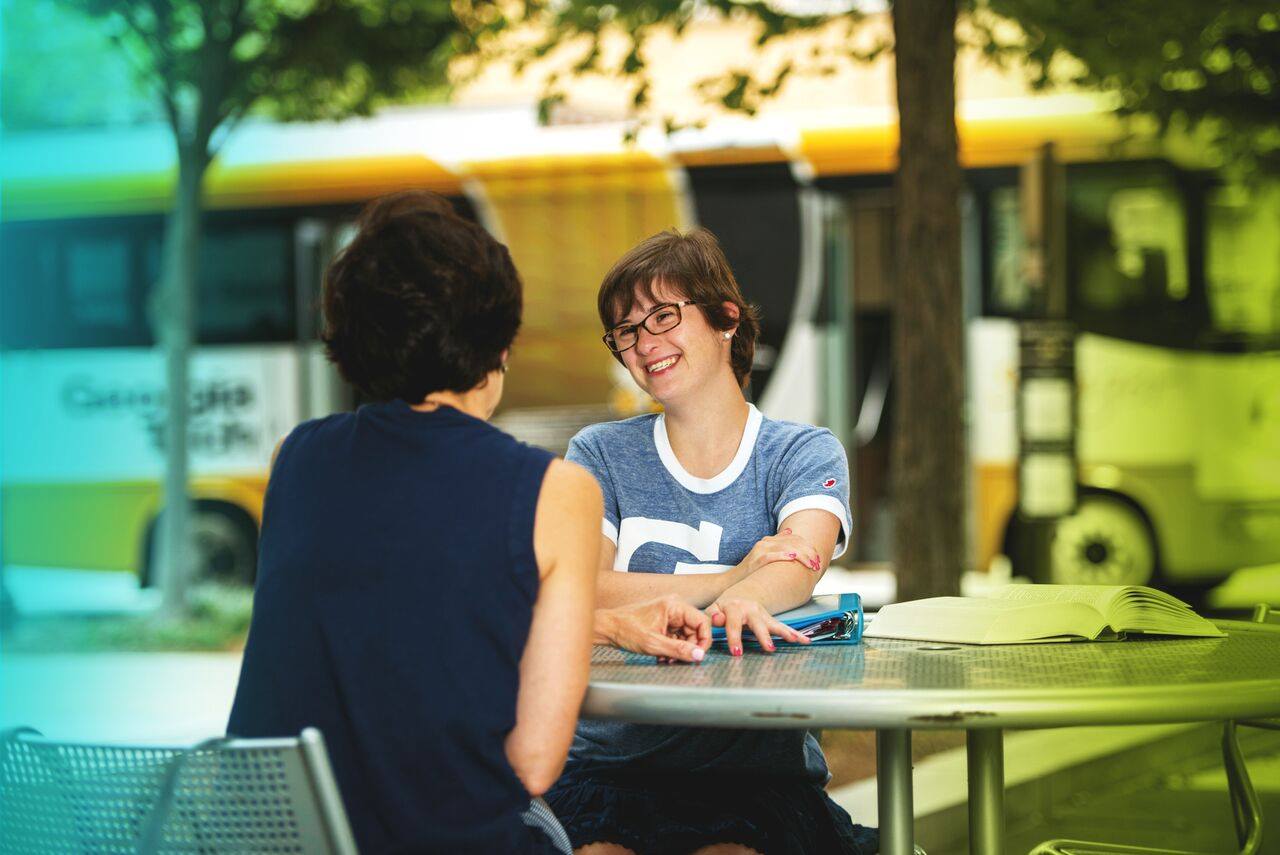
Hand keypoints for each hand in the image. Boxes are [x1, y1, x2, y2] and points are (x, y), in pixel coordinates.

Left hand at [596, 595, 711, 663]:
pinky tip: (663, 656)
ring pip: (685, 636)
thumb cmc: (626, 630)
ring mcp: (669, 615)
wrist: (608, 628)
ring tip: (667, 659)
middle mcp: (674, 607)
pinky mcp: (664, 623)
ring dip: (679, 650)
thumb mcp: (653, 643)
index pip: (702, 621)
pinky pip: (676, 637)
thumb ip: (678, 650)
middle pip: (694, 630)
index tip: (698, 655)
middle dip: (688, 648)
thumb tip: (699, 655)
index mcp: (674, 605)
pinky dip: (672, 648)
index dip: (704, 640)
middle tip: (679, 660)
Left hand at [705, 596, 809, 655]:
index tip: (737, 652)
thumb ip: (713, 615)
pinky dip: (795, 633)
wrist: (736, 597)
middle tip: (769, 648)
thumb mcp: (713, 609)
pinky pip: (783, 627)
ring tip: (795, 640)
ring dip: (785, 632)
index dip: (735, 638)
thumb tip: (717, 620)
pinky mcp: (770, 619)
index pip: (733, 624)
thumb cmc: (722, 608)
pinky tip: (805, 640)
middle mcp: (751, 609)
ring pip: (775, 624)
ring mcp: (763, 614)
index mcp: (734, 607)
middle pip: (758, 623)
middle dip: (764, 636)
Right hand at [744, 528, 822, 573]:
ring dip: (801, 556)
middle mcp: (765, 542)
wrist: (734, 580)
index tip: (817, 558)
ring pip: (786, 548)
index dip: (808, 547)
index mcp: (769, 540)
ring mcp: (760, 550)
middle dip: (808, 552)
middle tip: (817, 563)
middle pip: (793, 542)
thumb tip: (790, 531)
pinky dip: (783, 555)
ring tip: (810, 564)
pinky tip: (793, 558)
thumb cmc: (752, 570)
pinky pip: (772, 555)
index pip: (794, 538)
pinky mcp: (756, 560)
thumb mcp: (765, 554)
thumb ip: (778, 543)